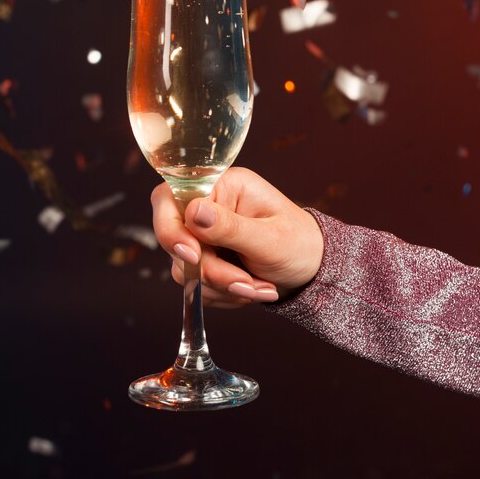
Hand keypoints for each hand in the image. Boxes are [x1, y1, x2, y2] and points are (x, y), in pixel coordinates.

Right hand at [151, 167, 323, 308]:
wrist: (309, 270)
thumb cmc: (298, 244)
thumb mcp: (269, 238)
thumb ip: (230, 226)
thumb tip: (194, 211)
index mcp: (222, 185)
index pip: (170, 197)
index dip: (171, 228)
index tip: (194, 255)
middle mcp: (207, 205)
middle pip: (176, 239)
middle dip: (210, 270)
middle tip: (244, 283)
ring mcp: (202, 233)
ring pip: (184, 268)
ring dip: (222, 286)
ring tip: (259, 288)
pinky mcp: (202, 258)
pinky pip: (195, 283)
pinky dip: (222, 293)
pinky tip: (250, 288)